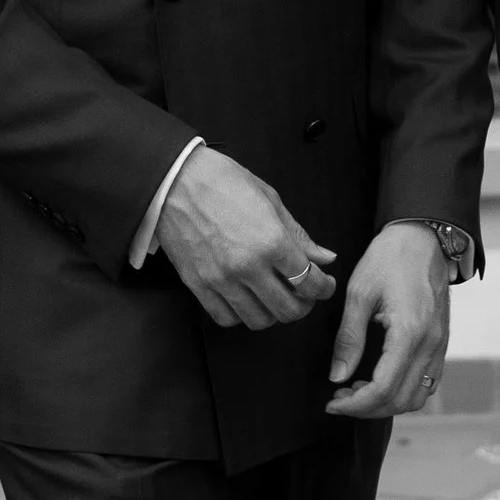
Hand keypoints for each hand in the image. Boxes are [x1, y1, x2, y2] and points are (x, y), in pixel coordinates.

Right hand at [155, 148, 337, 328]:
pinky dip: (240, 315)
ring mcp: (221, 279)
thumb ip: (299, 235)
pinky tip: (245, 299)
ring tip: (273, 297)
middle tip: (302, 295)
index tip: (323, 285)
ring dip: (272, 313)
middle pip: (288, 310)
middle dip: (303, 306)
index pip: (310, 282)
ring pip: (258, 320)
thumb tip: (325, 258)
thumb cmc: (223, 182)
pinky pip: (226, 318)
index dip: (323, 289)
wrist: (175, 179)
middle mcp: (248, 266)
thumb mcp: (270, 200)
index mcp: (272, 241)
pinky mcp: (198, 285)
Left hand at [328, 222, 450, 418]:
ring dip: (387, 403)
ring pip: (418, 397)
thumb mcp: (359, 293)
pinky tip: (378, 379)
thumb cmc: (389, 258)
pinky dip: (403, 391)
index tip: (332, 402)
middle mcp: (431, 344)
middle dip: (367, 408)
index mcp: (410, 332)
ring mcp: (441, 345)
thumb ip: (349, 338)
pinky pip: (427, 382)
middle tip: (339, 397)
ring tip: (357, 390)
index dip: (355, 404)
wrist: (423, 237)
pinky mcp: (441, 342)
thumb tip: (337, 376)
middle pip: (402, 400)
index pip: (383, 388)